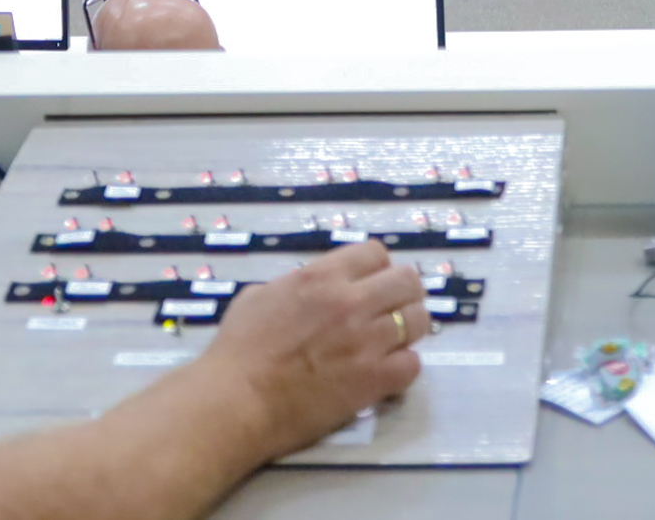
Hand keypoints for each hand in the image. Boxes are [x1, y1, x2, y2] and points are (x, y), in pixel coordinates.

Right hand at [188, 243, 427, 461]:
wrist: (235, 401)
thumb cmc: (238, 351)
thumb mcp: (259, 296)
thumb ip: (295, 285)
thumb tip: (311, 288)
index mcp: (322, 277)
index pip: (376, 253)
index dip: (377, 268)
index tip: (372, 283)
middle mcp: (351, 302)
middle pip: (407, 281)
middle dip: (403, 292)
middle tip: (391, 310)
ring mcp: (367, 341)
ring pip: (419, 320)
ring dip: (409, 329)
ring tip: (393, 342)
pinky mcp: (374, 379)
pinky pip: (413, 364)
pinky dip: (403, 367)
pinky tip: (386, 372)